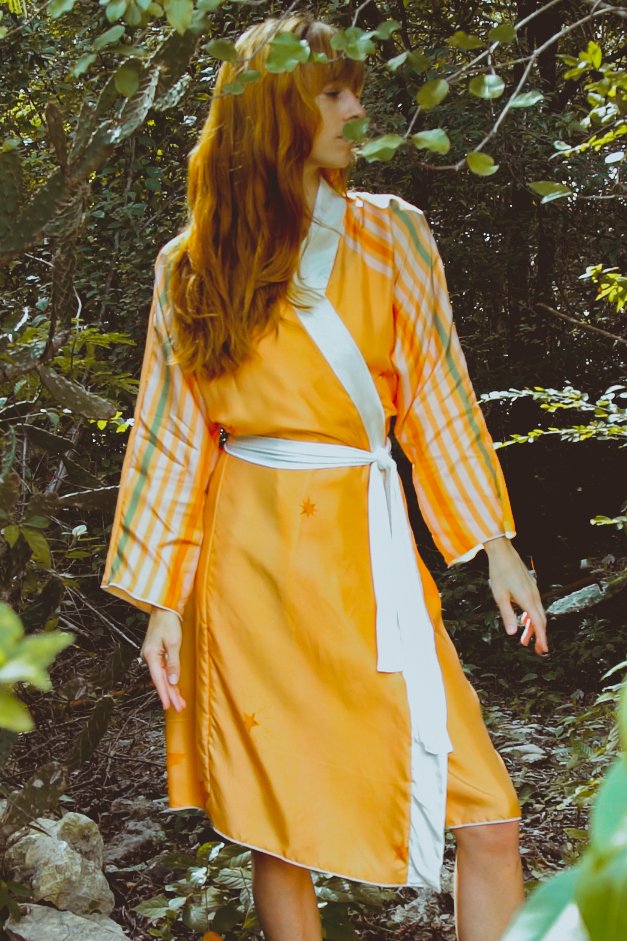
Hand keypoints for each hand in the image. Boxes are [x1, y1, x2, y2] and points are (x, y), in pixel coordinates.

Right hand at [140, 608, 186, 711]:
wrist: (164, 609)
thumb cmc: (168, 623)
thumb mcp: (173, 643)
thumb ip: (173, 663)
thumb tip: (172, 681)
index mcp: (151, 656)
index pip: (158, 679)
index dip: (164, 694)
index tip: (168, 706)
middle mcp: (149, 658)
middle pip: (161, 681)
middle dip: (170, 695)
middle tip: (179, 708)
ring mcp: (153, 656)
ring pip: (163, 677)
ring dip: (171, 689)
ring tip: (179, 702)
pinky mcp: (158, 654)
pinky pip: (164, 670)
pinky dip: (170, 680)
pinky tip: (175, 688)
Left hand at [484, 538, 548, 654]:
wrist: (503, 553)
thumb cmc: (500, 573)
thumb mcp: (500, 596)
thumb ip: (507, 615)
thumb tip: (512, 633)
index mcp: (527, 600)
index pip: (538, 623)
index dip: (542, 638)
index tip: (544, 650)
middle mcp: (534, 596)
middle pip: (540, 620)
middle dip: (539, 636)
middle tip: (536, 650)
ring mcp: (533, 591)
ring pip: (537, 613)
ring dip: (532, 627)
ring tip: (525, 639)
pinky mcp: (530, 587)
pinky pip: (534, 605)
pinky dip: (531, 616)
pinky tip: (524, 621)